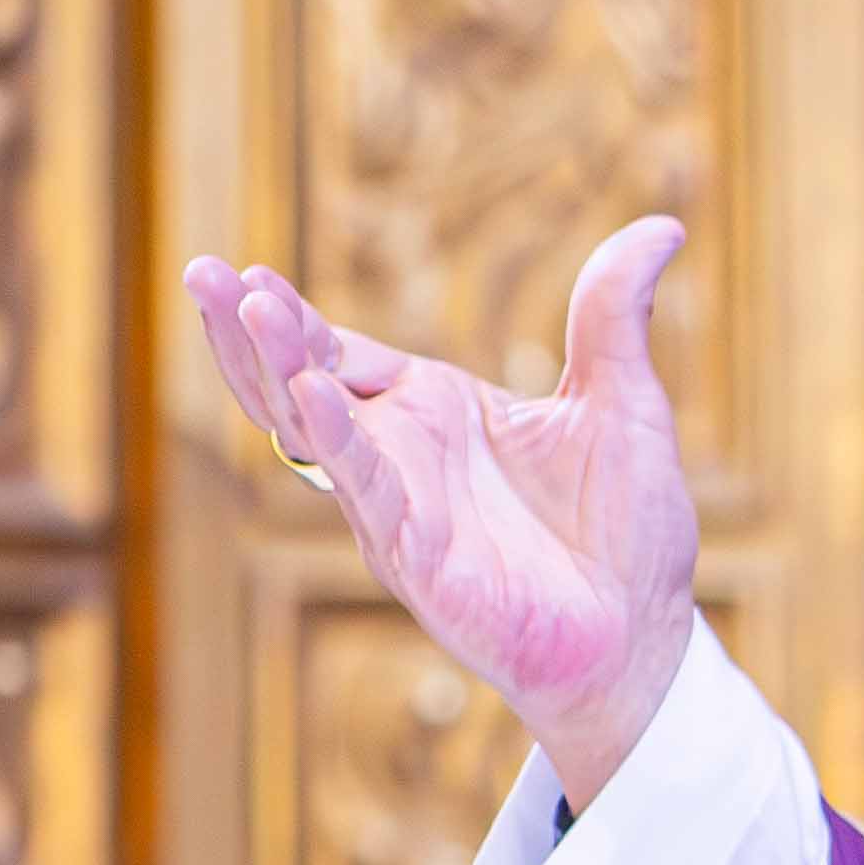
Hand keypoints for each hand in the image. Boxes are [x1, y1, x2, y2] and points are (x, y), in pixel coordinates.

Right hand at [181, 223, 701, 811]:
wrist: (643, 638)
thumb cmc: (626, 531)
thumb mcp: (624, 401)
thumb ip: (615, 315)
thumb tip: (663, 226)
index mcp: (434, 413)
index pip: (340, 352)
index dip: (292, 316)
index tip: (248, 273)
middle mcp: (402, 456)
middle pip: (299, 382)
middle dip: (248, 331)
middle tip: (201, 272)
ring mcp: (401, 508)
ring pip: (312, 432)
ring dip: (274, 370)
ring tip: (242, 308)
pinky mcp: (419, 557)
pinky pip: (366, 490)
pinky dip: (340, 440)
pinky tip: (312, 392)